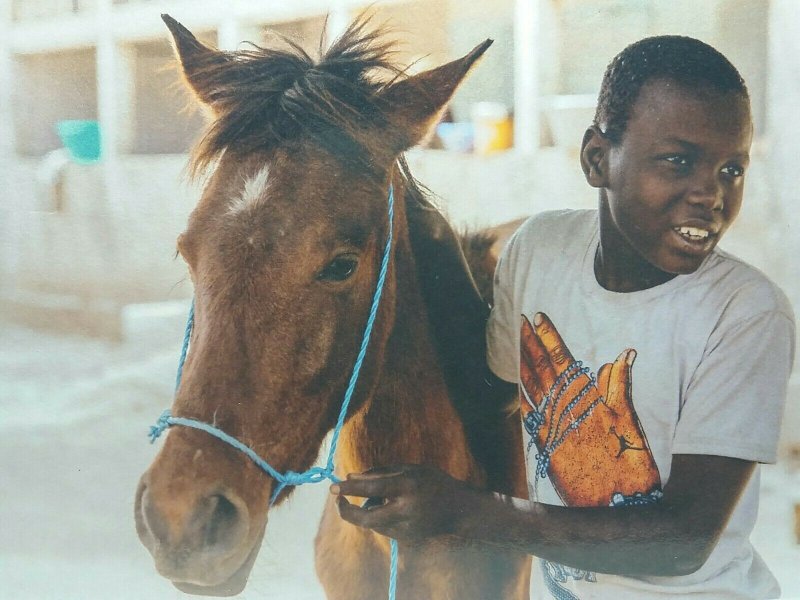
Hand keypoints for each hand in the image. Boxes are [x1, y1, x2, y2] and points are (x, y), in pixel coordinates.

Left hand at [331, 464, 479, 542]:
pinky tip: (392, 506)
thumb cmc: (433, 482)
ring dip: (366, 509)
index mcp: (408, 487)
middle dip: (346, 511)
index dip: (350, 488)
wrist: (459, 511)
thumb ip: (381, 472)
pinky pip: (382, 528)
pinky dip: (378, 516)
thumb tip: (350, 477)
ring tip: (380, 496)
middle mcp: (406, 510)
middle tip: (338, 500)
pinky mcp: (406, 539)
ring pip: (372, 522)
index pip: (372, 488)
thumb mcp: (410, 469)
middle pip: (365, 517)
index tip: (333, 487)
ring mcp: (406, 528)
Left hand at [520, 313, 660, 506]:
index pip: (561, 360)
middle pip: (542, 371)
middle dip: (531, 345)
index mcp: (584, 400)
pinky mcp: (547, 449)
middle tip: (521, 323)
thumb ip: (620, 387)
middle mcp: (563, 411)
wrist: (617, 508)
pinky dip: (525, 401)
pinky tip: (520, 391)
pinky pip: (531, 418)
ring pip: (533, 391)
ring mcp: (552, 430)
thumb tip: (623, 353)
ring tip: (518, 347)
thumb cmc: (630, 466)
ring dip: (524, 367)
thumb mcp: (629, 423)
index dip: (549, 337)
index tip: (537, 317)